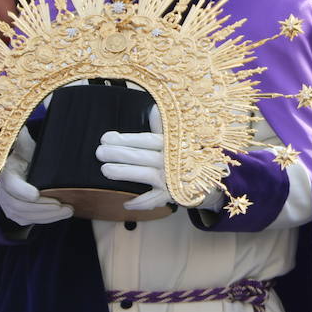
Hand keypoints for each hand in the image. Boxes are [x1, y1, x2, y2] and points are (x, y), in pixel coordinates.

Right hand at [0, 128, 73, 225]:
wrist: (23, 167)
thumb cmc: (27, 154)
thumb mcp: (25, 144)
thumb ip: (23, 139)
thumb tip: (22, 127)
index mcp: (6, 171)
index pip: (10, 184)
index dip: (21, 191)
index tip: (36, 194)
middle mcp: (3, 190)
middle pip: (18, 205)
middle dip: (42, 208)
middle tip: (63, 206)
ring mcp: (7, 203)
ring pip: (24, 216)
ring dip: (47, 216)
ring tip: (68, 210)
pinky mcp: (15, 213)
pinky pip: (28, 221)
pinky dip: (45, 220)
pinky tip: (60, 215)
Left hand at [96, 106, 223, 210]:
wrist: (212, 175)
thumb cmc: (189, 152)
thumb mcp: (180, 135)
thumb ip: (164, 123)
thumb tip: (153, 108)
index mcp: (173, 142)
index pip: (147, 139)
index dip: (126, 138)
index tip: (106, 137)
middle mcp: (173, 160)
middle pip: (143, 156)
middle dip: (120, 153)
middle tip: (100, 152)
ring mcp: (173, 178)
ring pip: (146, 175)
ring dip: (125, 173)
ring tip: (105, 170)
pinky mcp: (175, 194)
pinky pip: (156, 200)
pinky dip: (142, 203)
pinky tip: (126, 203)